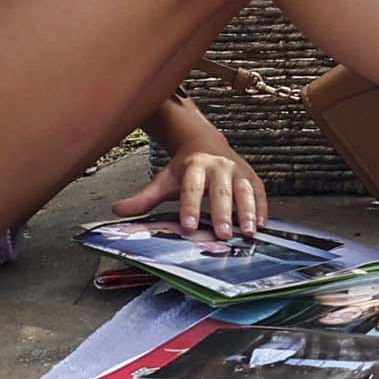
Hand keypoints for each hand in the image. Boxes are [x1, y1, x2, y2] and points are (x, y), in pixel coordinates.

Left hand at [114, 142, 267, 238]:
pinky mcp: (253, 178)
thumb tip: (117, 211)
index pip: (191, 188)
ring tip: (248, 233)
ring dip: (247, 212)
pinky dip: (262, 209)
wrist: (207, 143)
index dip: (190, 207)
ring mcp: (238, 171)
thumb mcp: (164, 181)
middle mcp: (219, 166)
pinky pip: (260, 193)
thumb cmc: (185, 169)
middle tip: (223, 235)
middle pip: (221, 190)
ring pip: (244, 191)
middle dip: (223, 212)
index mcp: (195, 166)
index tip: (188, 226)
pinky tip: (262, 226)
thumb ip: (144, 198)